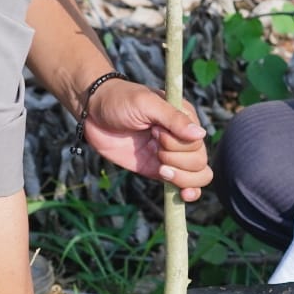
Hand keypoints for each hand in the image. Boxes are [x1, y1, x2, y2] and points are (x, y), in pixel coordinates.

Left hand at [83, 80, 209, 199]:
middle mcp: (181, 137)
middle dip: (176, 158)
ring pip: (197, 175)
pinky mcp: (156, 169)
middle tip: (153, 142)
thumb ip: (173, 119)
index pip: (197, 142)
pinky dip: (187, 191)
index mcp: (184, 118)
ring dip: (181, 177)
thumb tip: (201, 134)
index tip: (155, 131)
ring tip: (160, 168)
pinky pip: (181, 185)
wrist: (92, 110)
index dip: (177, 143)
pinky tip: (184, 195)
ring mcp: (170, 155)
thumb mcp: (146, 103)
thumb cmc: (120, 99)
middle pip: (199, 161)